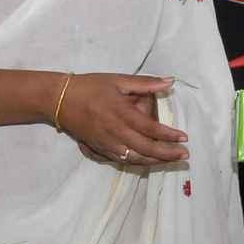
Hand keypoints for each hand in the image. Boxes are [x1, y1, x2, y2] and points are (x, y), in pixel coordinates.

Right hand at [58, 73, 188, 165]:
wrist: (59, 100)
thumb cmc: (90, 86)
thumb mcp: (118, 80)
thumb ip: (145, 83)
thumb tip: (170, 81)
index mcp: (121, 112)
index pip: (150, 128)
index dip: (168, 135)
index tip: (184, 137)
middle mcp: (115, 131)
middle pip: (145, 148)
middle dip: (167, 154)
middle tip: (184, 154)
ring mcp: (106, 143)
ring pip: (134, 158)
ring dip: (155, 161)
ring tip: (171, 161)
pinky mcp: (99, 148)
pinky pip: (121, 160)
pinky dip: (138, 163)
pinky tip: (149, 162)